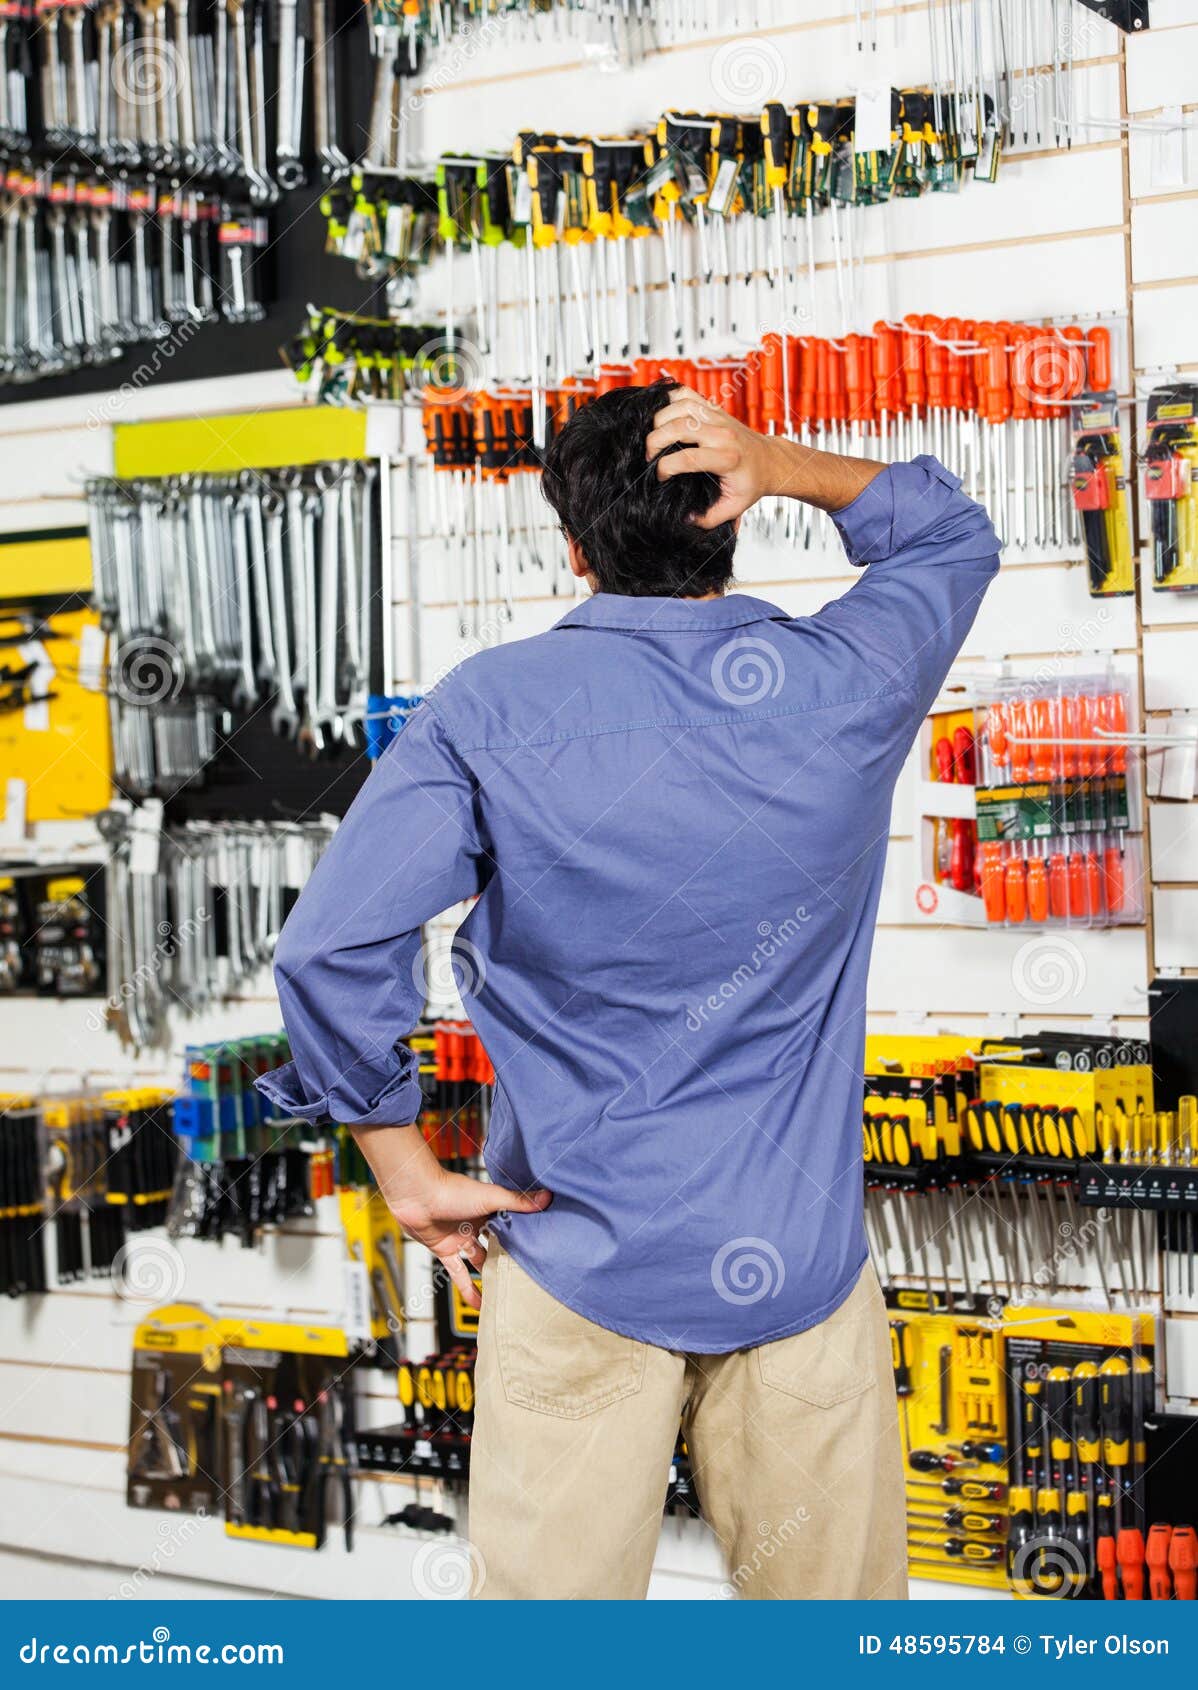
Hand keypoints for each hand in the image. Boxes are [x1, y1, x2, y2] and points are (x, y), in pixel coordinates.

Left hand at [390, 1162, 551, 1309]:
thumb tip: (547, 1197)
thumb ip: (518, 1201)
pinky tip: (479, 1304)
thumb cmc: (451, 1190)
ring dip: (489, 1275)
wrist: (416, 1195)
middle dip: (509, 1257)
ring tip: (506, 1291)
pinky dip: (468, 1289)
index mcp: (489, 1207)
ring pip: (479, 1260)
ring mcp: (460, 1238)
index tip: (541, 1247)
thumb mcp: (491, 1197)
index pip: (512, 1223)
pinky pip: (459, 1273)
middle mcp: (475, 1223)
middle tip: (526, 1274)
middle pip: (496, 1244)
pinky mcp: (445, 1250)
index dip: (524, 1235)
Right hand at [645, 386, 780, 528]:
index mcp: (727, 458)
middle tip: (649, 456)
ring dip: (659, 420)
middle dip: (655, 442)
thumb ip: (709, 519)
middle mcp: (722, 434)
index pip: (687, 458)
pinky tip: (664, 415)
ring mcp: (718, 417)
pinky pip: (686, 394)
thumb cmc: (751, 484)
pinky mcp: (714, 408)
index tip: (661, 477)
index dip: (666, 468)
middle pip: (678, 427)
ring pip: (680, 406)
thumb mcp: (734, 508)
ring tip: (655, 437)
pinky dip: (669, 400)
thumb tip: (685, 519)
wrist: (769, 460)